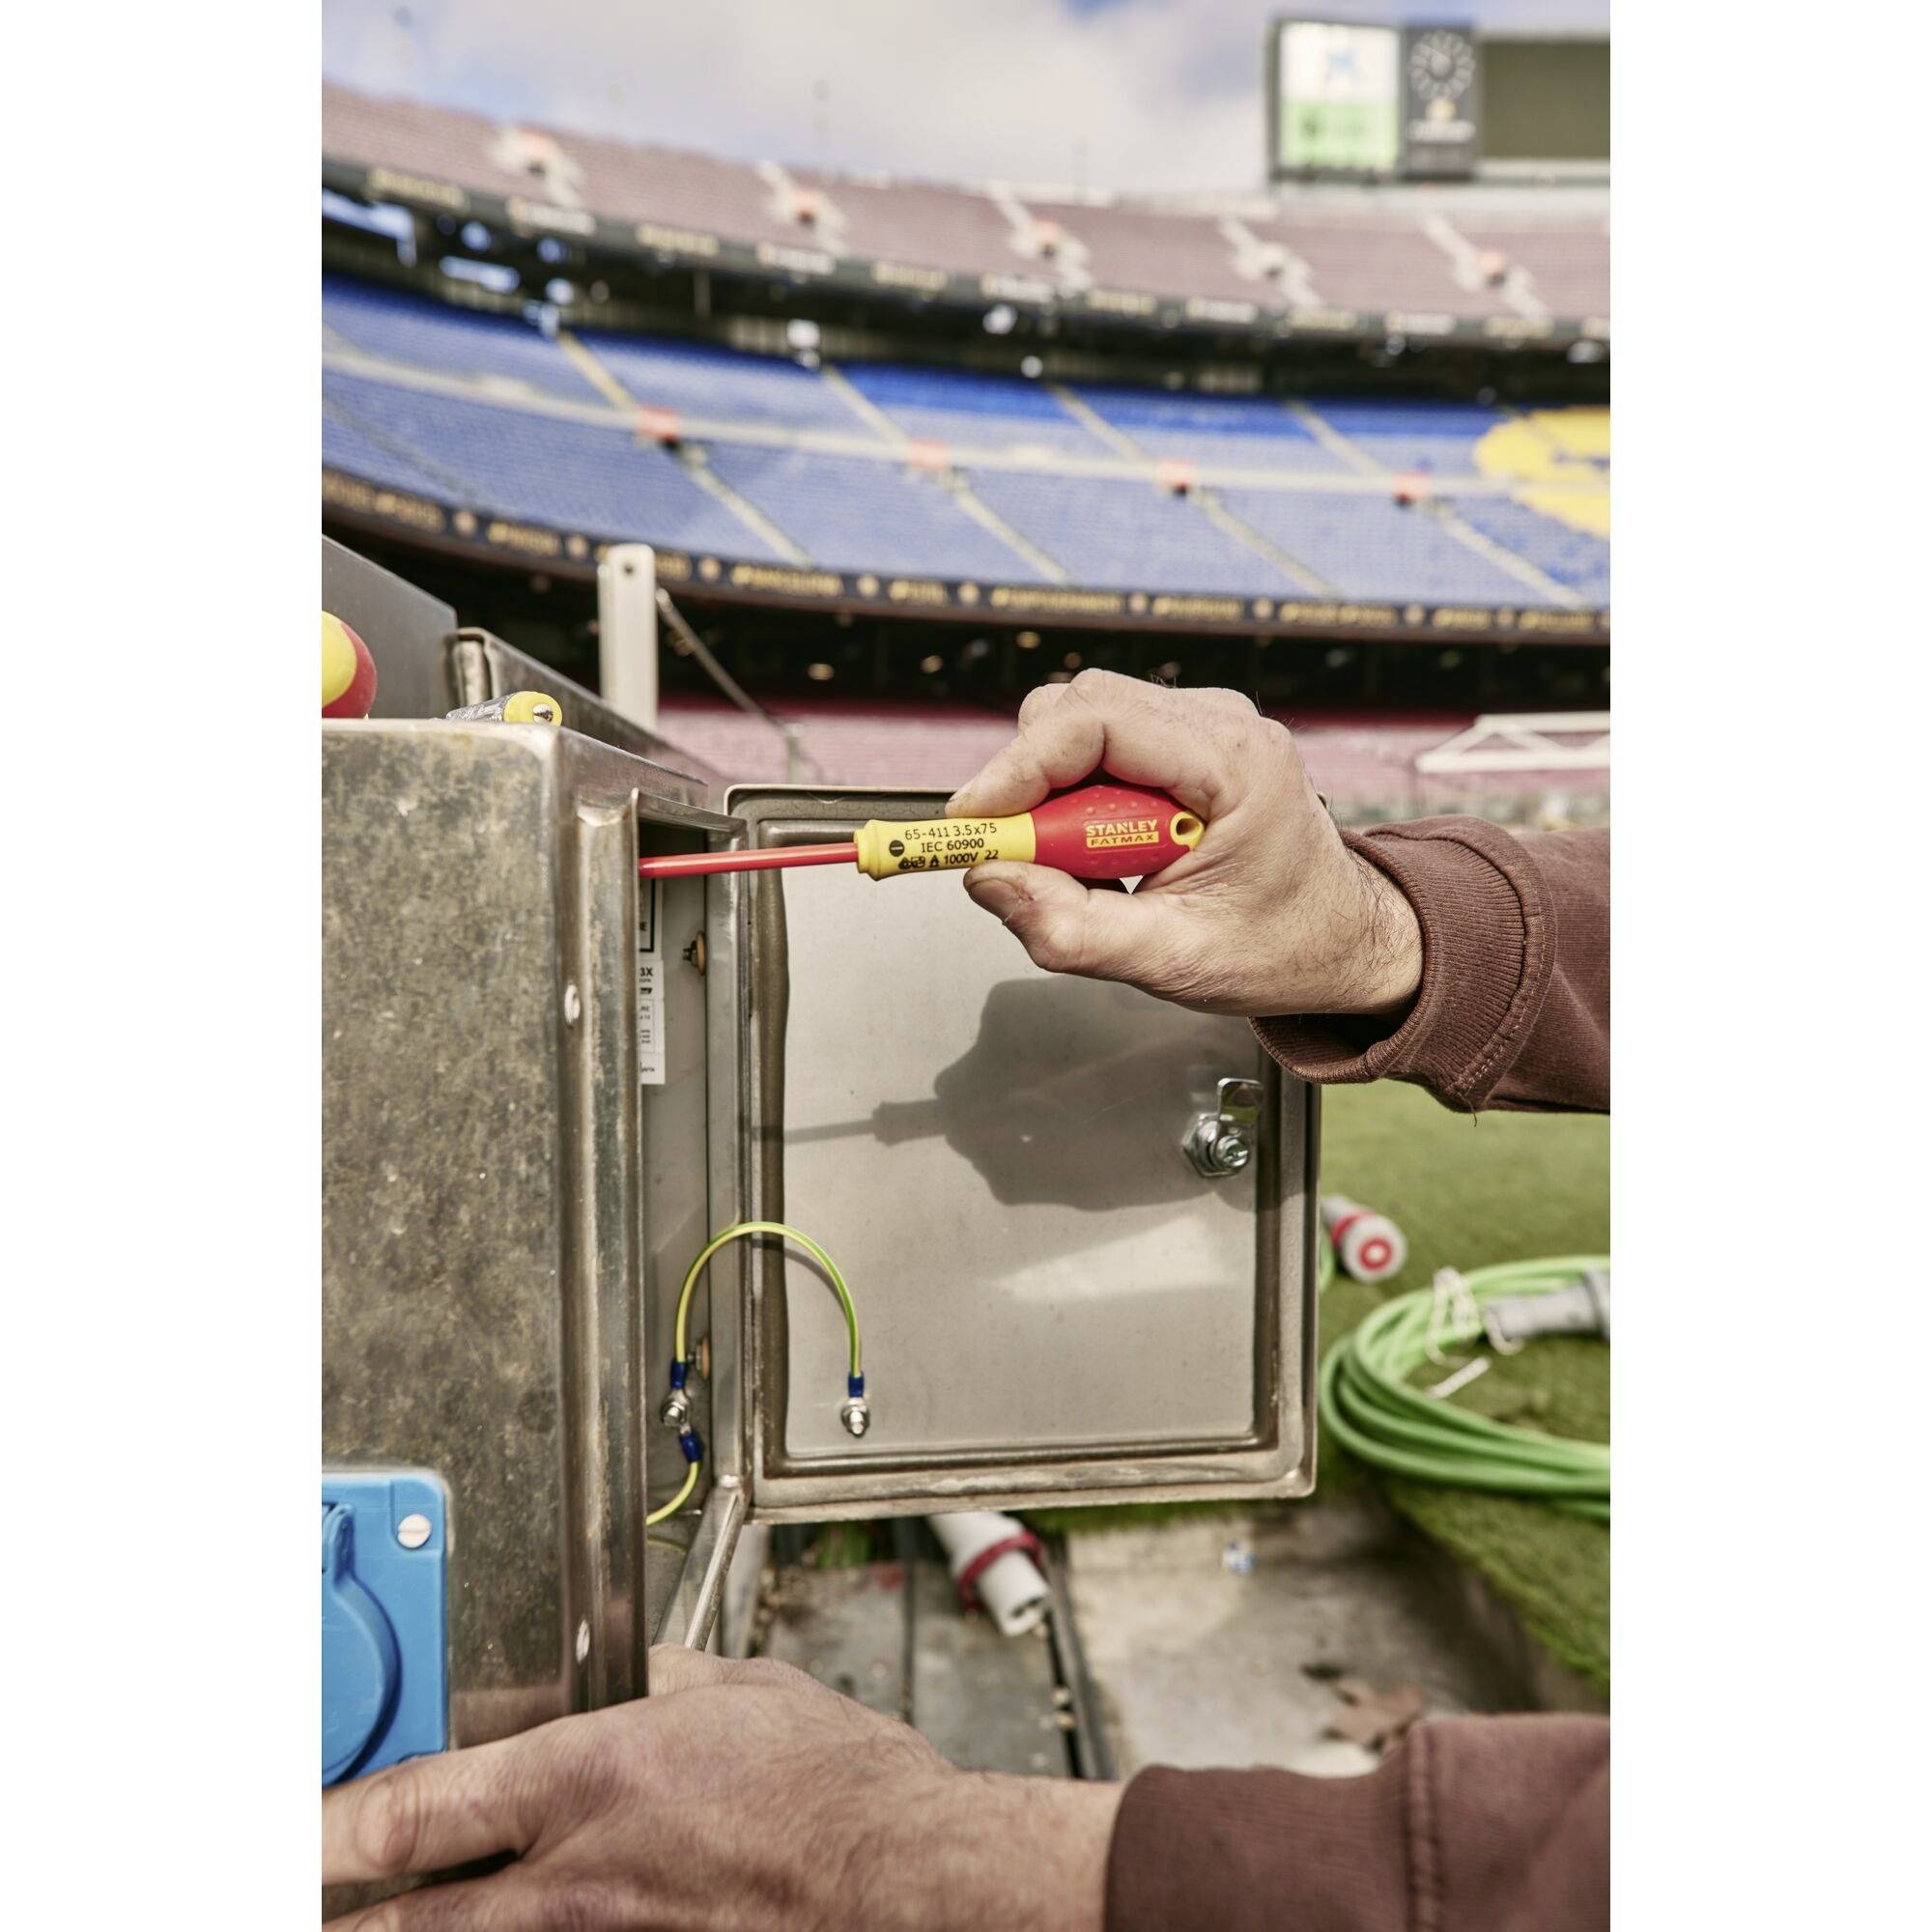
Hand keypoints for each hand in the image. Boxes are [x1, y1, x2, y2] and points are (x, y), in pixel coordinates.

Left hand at [322, 1645, 1119, 1930]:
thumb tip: (637, 1674)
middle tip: (295, 1892)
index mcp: (590, 1776)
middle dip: (336, 1910)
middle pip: (404, 1919)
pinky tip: (526, 1924)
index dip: (332, 1823)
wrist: (908, 1886)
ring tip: (391, 1917)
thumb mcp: (745, 1691)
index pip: (415, 1807)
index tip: (298, 1826)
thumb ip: (667, 1682)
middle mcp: (573, 1879)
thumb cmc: (840, 1794)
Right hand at [949, 670, 1420, 1016]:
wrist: (1345, 938)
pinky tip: (1106, 853)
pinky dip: (1076, 798)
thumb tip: (989, 882)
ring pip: (1079, 721)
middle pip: (1077, 707)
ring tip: (1088, 869)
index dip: (1018, 768)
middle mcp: (1222, 723)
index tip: (973, 824)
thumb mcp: (1172, 960)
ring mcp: (1204, 725)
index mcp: (1236, 762)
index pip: (1095, 721)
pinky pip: (1099, 746)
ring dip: (1054, 795)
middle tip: (1026, 862)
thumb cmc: (1282, 948)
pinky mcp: (1183, 742)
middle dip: (1029, 782)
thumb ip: (1072, 930)